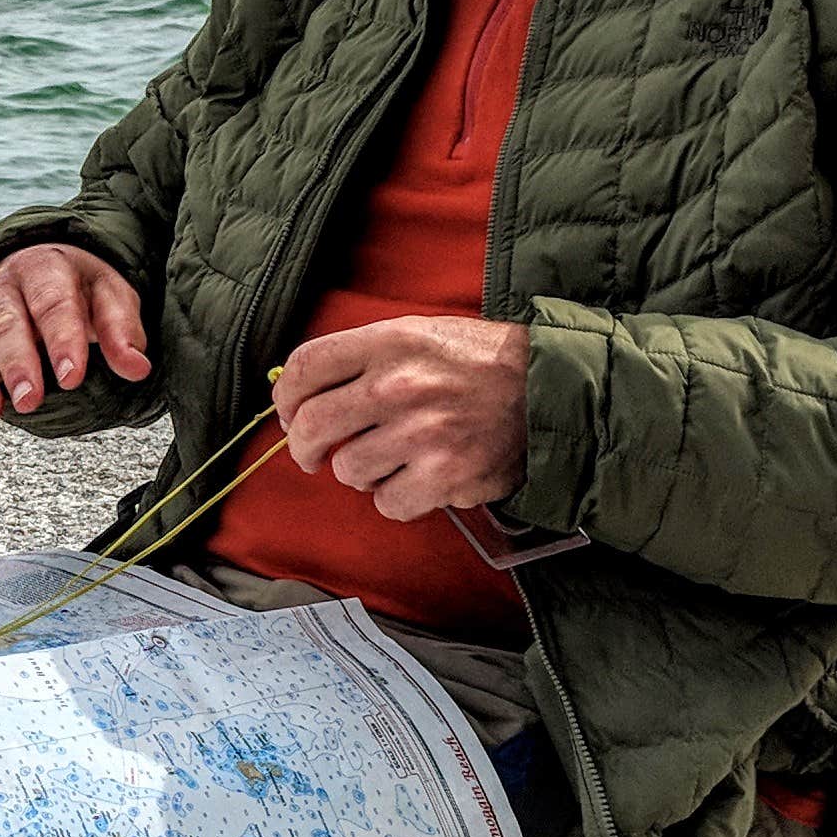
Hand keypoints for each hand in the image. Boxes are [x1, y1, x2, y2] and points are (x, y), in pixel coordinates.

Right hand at [0, 245, 152, 428]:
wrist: (40, 266)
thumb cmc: (80, 288)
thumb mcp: (109, 295)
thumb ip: (121, 330)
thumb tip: (136, 367)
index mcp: (46, 268)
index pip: (53, 303)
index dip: (62, 340)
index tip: (72, 377)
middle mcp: (5, 287)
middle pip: (6, 325)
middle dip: (16, 364)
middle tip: (29, 400)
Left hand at [272, 315, 530, 519]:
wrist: (551, 389)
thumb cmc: (482, 363)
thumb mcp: (420, 333)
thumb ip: (364, 356)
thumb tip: (304, 390)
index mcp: (389, 342)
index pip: (305, 367)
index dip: (285, 396)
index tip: (289, 412)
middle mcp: (398, 385)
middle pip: (311, 425)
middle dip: (304, 446)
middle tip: (313, 453)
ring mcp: (419, 433)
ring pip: (347, 470)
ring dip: (361, 472)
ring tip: (391, 459)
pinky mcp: (442, 475)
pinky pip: (387, 502)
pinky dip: (397, 498)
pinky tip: (418, 479)